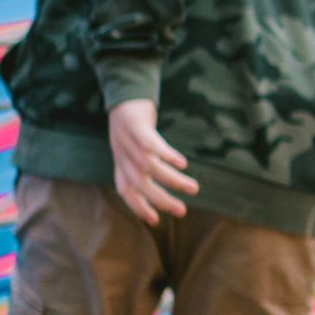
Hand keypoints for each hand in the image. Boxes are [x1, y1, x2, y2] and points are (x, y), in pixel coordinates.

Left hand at [107, 100, 198, 224]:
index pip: (126, 191)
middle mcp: (123, 156)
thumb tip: (161, 182)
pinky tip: (182, 163)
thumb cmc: (133, 124)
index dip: (139, 208)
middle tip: (182, 211)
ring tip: (193, 188)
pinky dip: (166, 156)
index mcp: (121, 163)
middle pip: (140, 184)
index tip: (156, 222)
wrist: (124, 92)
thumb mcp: (131, 147)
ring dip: (171, 181)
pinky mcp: (137, 126)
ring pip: (149, 168)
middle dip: (161, 200)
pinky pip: (151, 145)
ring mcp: (128, 142)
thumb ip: (140, 165)